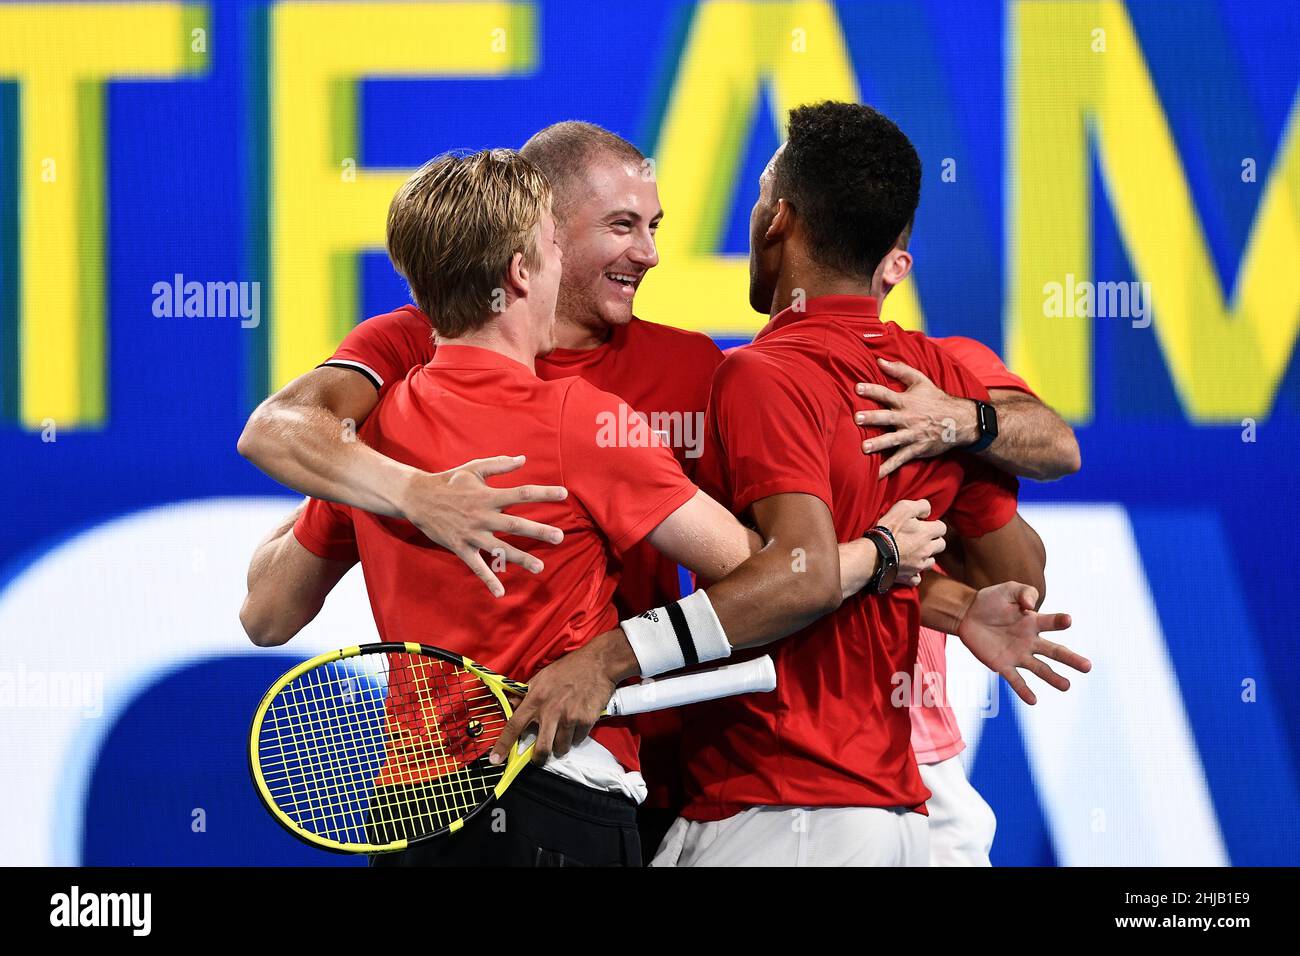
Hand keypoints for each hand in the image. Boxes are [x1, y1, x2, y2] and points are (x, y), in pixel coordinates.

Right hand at [398, 455, 566, 597]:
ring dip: (520, 558)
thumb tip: (524, 459)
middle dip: (538, 531)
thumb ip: (499, 464)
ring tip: (540, 567)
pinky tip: (500, 593)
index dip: (543, 493)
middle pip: (515, 524)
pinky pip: (476, 567)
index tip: (564, 494)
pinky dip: (488, 580)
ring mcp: (472, 534)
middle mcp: (482, 516)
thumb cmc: (449, 481)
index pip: (521, 493)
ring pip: (499, 549)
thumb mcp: (474, 469)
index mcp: (488, 495)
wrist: (417, 498)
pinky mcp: (461, 547)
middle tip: (560, 537)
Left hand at [490, 635, 631, 765]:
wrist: (598, 663)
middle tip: (540, 757)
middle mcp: (551, 711)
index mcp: (535, 699)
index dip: (503, 745)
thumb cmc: (568, 668)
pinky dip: (576, 736)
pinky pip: (577, 740)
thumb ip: (526, 694)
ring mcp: (569, 717)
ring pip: (561, 748)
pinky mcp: (586, 720)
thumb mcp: (542, 677)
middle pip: (541, 748)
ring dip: (561, 745)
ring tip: (564, 732)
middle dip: (539, 758)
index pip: (514, 726)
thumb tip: (512, 706)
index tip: (495, 760)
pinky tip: (577, 722)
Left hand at [856, 359, 978, 476]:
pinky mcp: (915, 449)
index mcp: (906, 401)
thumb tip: (879, 360)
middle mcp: (907, 418)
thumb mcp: (921, 380)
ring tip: (864, 448)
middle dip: (872, 418)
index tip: (857, 388)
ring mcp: (911, 435)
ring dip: (878, 444)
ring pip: (892, 440)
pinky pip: (900, 460)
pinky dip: (888, 468)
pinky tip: (875, 476)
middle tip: (858, 418)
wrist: (958, 421)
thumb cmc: (936, 399)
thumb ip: (900, 370)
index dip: (872, 390)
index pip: (886, 393)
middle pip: (887, 417)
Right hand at [877, 498, 945, 586]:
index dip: (934, 524)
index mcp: (927, 533)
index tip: (925, 524)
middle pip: (941, 545)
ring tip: (915, 553)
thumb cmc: (888, 529)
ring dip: (926, 557)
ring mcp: (919, 565)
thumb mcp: (903, 508)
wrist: (873, 554)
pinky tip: (909, 569)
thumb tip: (927, 511)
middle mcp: (927, 550)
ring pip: (931, 562)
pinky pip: (917, 578)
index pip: (942, 527)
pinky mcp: (909, 577)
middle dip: (934, 541)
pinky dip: (914, 574)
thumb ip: (921, 506)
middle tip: (922, 538)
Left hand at [955, 582, 1090, 704]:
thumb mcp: (1008, 590)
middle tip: (1087, 667)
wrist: (967, 614)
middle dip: (1071, 659)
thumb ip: (1023, 592)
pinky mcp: (1002, 665)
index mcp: (1034, 622)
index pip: (1051, 623)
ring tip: (1066, 686)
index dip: (1059, 621)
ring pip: (1039, 668)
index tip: (1067, 620)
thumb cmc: (991, 600)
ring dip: (1053, 678)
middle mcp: (1030, 641)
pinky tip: (1033, 700)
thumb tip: (1031, 604)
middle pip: (1054, 651)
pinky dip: (1024, 690)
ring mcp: (1017, 654)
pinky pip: (1015, 680)